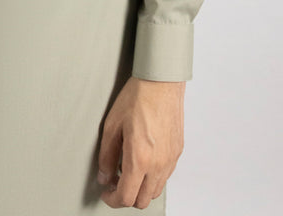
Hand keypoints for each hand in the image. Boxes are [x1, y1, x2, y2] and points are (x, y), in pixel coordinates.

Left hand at [97, 76, 184, 208]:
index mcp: (140, 158)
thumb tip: (104, 175)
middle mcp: (158, 164)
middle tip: (115, 183)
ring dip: (141, 188)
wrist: (161, 82)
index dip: (112, 200)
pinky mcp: (177, 152)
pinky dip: (152, 177)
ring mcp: (170, 159)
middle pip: (142, 201)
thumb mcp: (112, 125)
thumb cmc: (139, 97)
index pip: (126, 197)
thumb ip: (107, 156)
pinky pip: (165, 176)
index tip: (106, 193)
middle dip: (126, 197)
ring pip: (155, 191)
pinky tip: (143, 161)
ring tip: (129, 171)